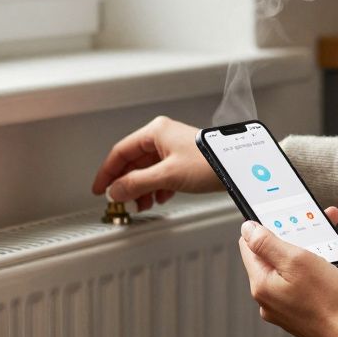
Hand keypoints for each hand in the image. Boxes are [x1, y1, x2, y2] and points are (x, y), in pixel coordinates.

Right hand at [91, 116, 222, 210]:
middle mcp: (162, 137)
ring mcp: (173, 148)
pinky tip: (159, 198)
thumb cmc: (209, 161)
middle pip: (133, 163)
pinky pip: (161, 175)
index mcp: (155, 132)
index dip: (107, 173)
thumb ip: (137, 184)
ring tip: (141, 204)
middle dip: (127, 184)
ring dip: (141, 189)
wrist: (238, 166)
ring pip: (147, 171)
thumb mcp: (167, 175)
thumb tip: (116, 190)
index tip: (99, 189)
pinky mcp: (183, 160)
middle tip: (120, 201)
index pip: (120, 152)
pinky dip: (156, 188)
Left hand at [238, 207, 337, 336]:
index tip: (281, 216)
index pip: (250, 247)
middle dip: (299, 235)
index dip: (264, 228)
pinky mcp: (305, 312)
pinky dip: (325, 267)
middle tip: (316, 221)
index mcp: (261, 285)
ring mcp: (288, 307)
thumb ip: (267, 243)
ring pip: (298, 268)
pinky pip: (311, 283)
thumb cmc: (329, 302)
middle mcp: (270, 298)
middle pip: (277, 256)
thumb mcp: (297, 261)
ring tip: (337, 236)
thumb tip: (247, 229)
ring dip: (317, 248)